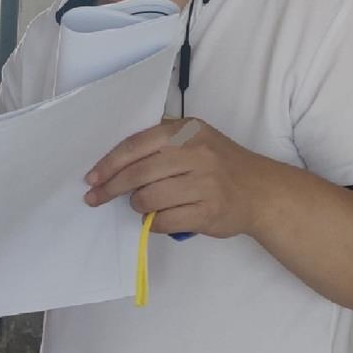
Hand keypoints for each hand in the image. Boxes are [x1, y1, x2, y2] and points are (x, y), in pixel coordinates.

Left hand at [83, 119, 272, 237]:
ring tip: (142, 205)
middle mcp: (197, 153)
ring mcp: (205, 183)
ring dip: (138, 206)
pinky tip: (158, 218)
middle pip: (138, 174)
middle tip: (96, 198)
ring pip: (149, 199)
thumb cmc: (218, 165)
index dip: (109, 164)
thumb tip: (112, 164)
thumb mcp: (194, 139)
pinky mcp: (208, 211)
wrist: (261, 191)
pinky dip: (154, 222)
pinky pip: (164, 220)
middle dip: (112, 188)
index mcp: (187, 130)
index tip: (92, 178)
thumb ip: (159, 144)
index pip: (136, 146)